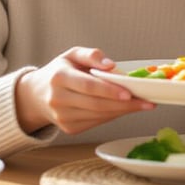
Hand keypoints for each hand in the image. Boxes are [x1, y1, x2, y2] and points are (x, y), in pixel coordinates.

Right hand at [14, 46, 153, 134]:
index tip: (130, 93)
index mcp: (59, 78)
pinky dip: (113, 116)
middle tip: (147, 101)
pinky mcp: (69, 129)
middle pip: (96, 104)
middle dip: (124, 105)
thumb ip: (91, 55)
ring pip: (99, 116)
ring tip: (142, 104)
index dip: (109, 91)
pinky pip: (96, 123)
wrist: (37, 95)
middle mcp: (58, 100)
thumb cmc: (60, 71)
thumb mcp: (72, 55)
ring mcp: (62, 118)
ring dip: (122, 111)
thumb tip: (111, 65)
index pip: (88, 86)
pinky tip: (124, 109)